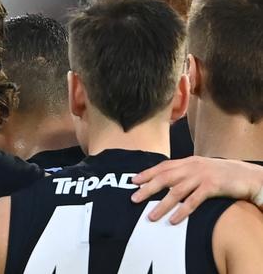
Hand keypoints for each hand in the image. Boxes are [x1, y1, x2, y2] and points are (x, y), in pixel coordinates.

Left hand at [130, 156, 262, 223]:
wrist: (247, 175)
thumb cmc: (222, 174)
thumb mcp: (201, 169)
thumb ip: (185, 172)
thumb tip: (166, 181)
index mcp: (188, 161)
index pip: (163, 166)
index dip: (147, 173)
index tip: (134, 181)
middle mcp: (192, 166)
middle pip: (164, 178)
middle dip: (147, 188)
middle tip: (134, 199)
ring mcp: (202, 176)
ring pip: (176, 191)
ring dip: (161, 205)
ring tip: (151, 216)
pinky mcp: (213, 186)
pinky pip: (194, 200)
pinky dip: (182, 211)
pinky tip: (173, 220)